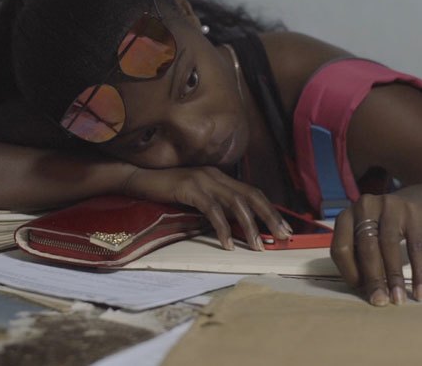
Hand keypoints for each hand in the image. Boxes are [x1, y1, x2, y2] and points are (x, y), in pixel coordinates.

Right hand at [122, 166, 291, 250]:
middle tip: (283, 236)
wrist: (138, 177)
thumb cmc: (165, 189)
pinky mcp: (190, 188)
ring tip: (259, 246)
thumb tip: (233, 225)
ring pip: (236, 203)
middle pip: (252, 195)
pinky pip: (212, 210)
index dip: (270, 210)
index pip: (252, 192)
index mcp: (219, 176)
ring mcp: (203, 180)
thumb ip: (213, 205)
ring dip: (250, 226)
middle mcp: (216, 175)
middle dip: (270, 217)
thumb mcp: (195, 196)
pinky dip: (222, 228)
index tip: (283, 228)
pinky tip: (228, 244)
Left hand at [330, 187, 421, 305]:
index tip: (360, 290)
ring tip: (398, 300)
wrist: (416, 204)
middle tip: (380, 302)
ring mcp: (390, 206)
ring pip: (390, 246)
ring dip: (394, 278)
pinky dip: (418, 272)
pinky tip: (419, 291)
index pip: (341, 248)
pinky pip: (416, 247)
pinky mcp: (414, 213)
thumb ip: (359, 259)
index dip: (349, 272)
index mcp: (346, 216)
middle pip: (366, 247)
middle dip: (373, 278)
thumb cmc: (382, 229)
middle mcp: (365, 207)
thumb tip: (365, 292)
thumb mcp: (365, 237)